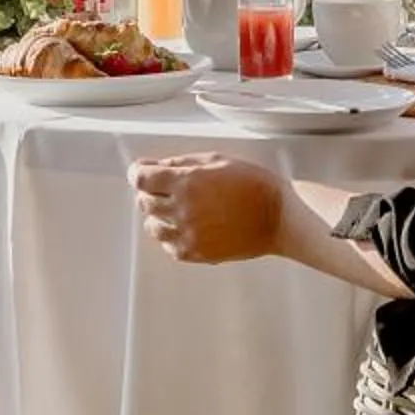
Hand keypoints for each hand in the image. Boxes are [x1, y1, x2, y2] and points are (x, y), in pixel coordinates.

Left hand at [130, 153, 286, 263]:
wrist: (277, 217)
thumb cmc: (252, 185)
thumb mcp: (216, 160)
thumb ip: (180, 163)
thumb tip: (154, 166)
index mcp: (186, 181)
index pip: (141, 179)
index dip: (138, 173)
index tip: (140, 172)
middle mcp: (182, 209)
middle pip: (144, 202)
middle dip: (150, 192)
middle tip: (164, 188)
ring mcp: (188, 234)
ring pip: (152, 226)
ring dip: (158, 215)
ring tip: (177, 209)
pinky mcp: (196, 253)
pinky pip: (168, 246)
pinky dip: (171, 236)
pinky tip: (186, 226)